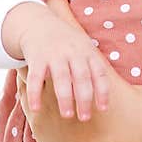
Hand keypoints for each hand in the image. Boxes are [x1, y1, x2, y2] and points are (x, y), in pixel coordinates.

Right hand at [11, 0, 109, 121]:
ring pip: (61, 77)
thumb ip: (94, 68)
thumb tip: (105, 96)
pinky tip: (36, 108)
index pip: (99, 72)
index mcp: (88, 52)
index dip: (102, 91)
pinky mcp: (36, 57)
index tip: (103, 108)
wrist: (40, 24)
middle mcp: (73, 52)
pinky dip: (35, 93)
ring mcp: (54, 54)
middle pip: (82, 76)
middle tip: (85, 118)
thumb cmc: (68, 44)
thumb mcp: (85, 49)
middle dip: (85, 98)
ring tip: (67, 115)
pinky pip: (35, 77)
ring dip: (65, 97)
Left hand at [17, 0, 141, 141]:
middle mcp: (62, 84)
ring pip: (28, 68)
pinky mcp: (37, 123)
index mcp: (90, 71)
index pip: (68, 28)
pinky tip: (31, 74)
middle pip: (43, 44)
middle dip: (46, 26)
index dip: (60, 5)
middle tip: (48, 7)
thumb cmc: (133, 140)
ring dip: (35, 54)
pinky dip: (26, 79)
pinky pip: (22, 93)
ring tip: (37, 41)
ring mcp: (46, 104)